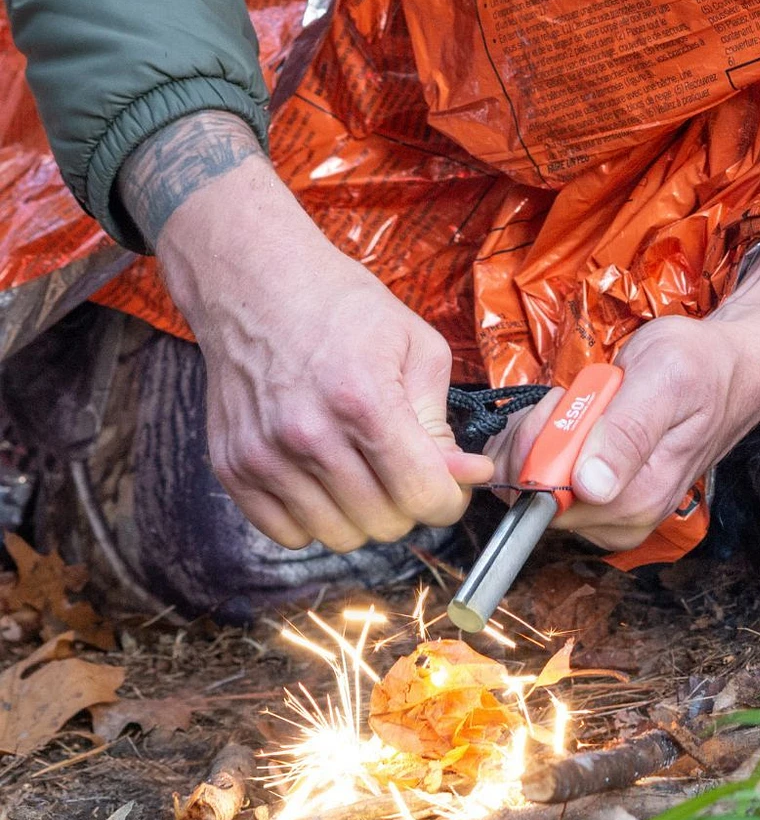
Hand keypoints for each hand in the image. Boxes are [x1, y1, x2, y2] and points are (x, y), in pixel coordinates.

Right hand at [118, 112, 492, 549]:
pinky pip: (288, 534)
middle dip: (408, 504)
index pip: (421, 495)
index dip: (449, 500)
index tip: (450, 487)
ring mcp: (264, 455)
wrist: (255, 282)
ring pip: (339, 536)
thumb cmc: (342, 308)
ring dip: (363, 514)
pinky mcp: (232, 466)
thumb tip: (466, 475)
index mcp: (363, 400)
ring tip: (364, 471)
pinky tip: (324, 480)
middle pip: (384, 523)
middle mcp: (308, 435)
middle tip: (405, 470)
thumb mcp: (416, 346)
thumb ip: (442, 421)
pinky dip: (315, 519)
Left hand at [488, 227, 759, 550]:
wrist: (725, 370)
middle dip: (535, 438)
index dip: (538, 447)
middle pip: (532, 496)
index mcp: (638, 499)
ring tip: (578, 404)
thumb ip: (628, 432)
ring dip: (538, 437)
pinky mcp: (597, 499)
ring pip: (531, 488)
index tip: (562, 403)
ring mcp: (608, 511)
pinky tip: (569, 418)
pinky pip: (541, 480)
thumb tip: (592, 486)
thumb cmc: (699, 368)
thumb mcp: (664, 381)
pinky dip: (540, 442)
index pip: (547, 497)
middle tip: (571, 397)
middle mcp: (622, 518)